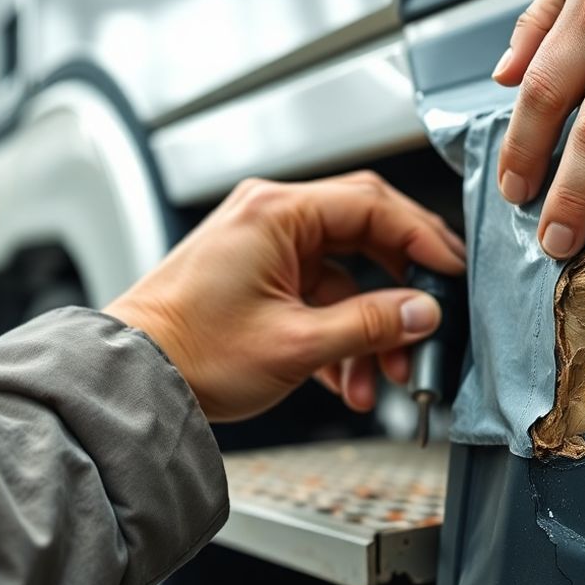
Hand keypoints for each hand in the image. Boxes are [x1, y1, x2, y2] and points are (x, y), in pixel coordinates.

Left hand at [104, 173, 465, 421]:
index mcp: (276, 212)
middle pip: (364, 233)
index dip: (422, 239)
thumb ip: (370, 325)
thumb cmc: (190, 352)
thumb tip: (422, 314)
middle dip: (401, 284)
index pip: (373, 205)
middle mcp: (270, 217)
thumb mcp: (297, 344)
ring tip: (382, 373)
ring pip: (345, 273)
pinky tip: (347, 377)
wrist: (133, 379)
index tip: (451, 271)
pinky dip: (339, 333)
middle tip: (433, 312)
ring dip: (368, 325)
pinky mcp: (259, 276)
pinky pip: (319, 295)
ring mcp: (264, 246)